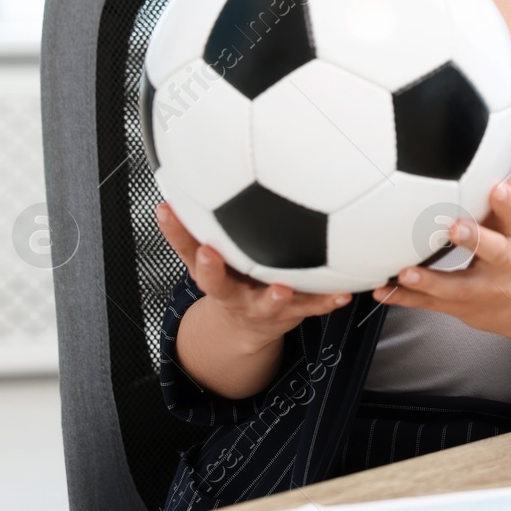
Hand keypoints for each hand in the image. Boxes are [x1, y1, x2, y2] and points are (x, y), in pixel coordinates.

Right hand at [155, 201, 350, 350]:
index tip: (167, 211)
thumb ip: (192, 225)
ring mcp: (260, 306)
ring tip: (282, 290)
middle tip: (210, 255)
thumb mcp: (206, 255)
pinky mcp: (290, 312)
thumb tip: (174, 184)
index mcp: (210, 273)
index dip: (174, 232)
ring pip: (265, 304)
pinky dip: (326, 301)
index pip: (186, 250)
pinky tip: (343, 293)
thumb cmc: (230, 277)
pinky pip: (310, 308)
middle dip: (212, 270)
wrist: (248, 326)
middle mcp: (231, 292)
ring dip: (273, 297)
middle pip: (217, 285)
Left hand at [374, 169, 510, 339]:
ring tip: (404, 272)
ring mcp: (479, 288)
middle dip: (475, 238)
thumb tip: (498, 145)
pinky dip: (404, 298)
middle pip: (493, 251)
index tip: (496, 188)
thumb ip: (504, 187)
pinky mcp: (459, 306)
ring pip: (455, 285)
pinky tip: (381, 290)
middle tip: (455, 227)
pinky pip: (429, 303)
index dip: (506, 203)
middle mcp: (500, 264)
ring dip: (428, 280)